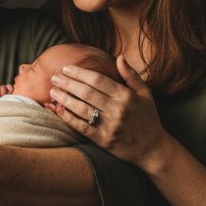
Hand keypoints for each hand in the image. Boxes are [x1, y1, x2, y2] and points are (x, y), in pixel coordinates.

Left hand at [48, 55, 168, 167]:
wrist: (153, 148)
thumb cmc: (148, 118)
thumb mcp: (145, 93)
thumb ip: (131, 75)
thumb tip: (119, 57)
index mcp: (126, 96)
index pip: (98, 80)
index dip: (80, 73)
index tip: (66, 68)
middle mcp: (118, 109)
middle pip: (87, 92)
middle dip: (68, 83)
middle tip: (54, 77)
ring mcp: (110, 126)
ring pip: (82, 109)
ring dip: (65, 99)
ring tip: (52, 91)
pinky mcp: (104, 140)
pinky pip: (82, 127)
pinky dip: (69, 118)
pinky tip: (58, 110)